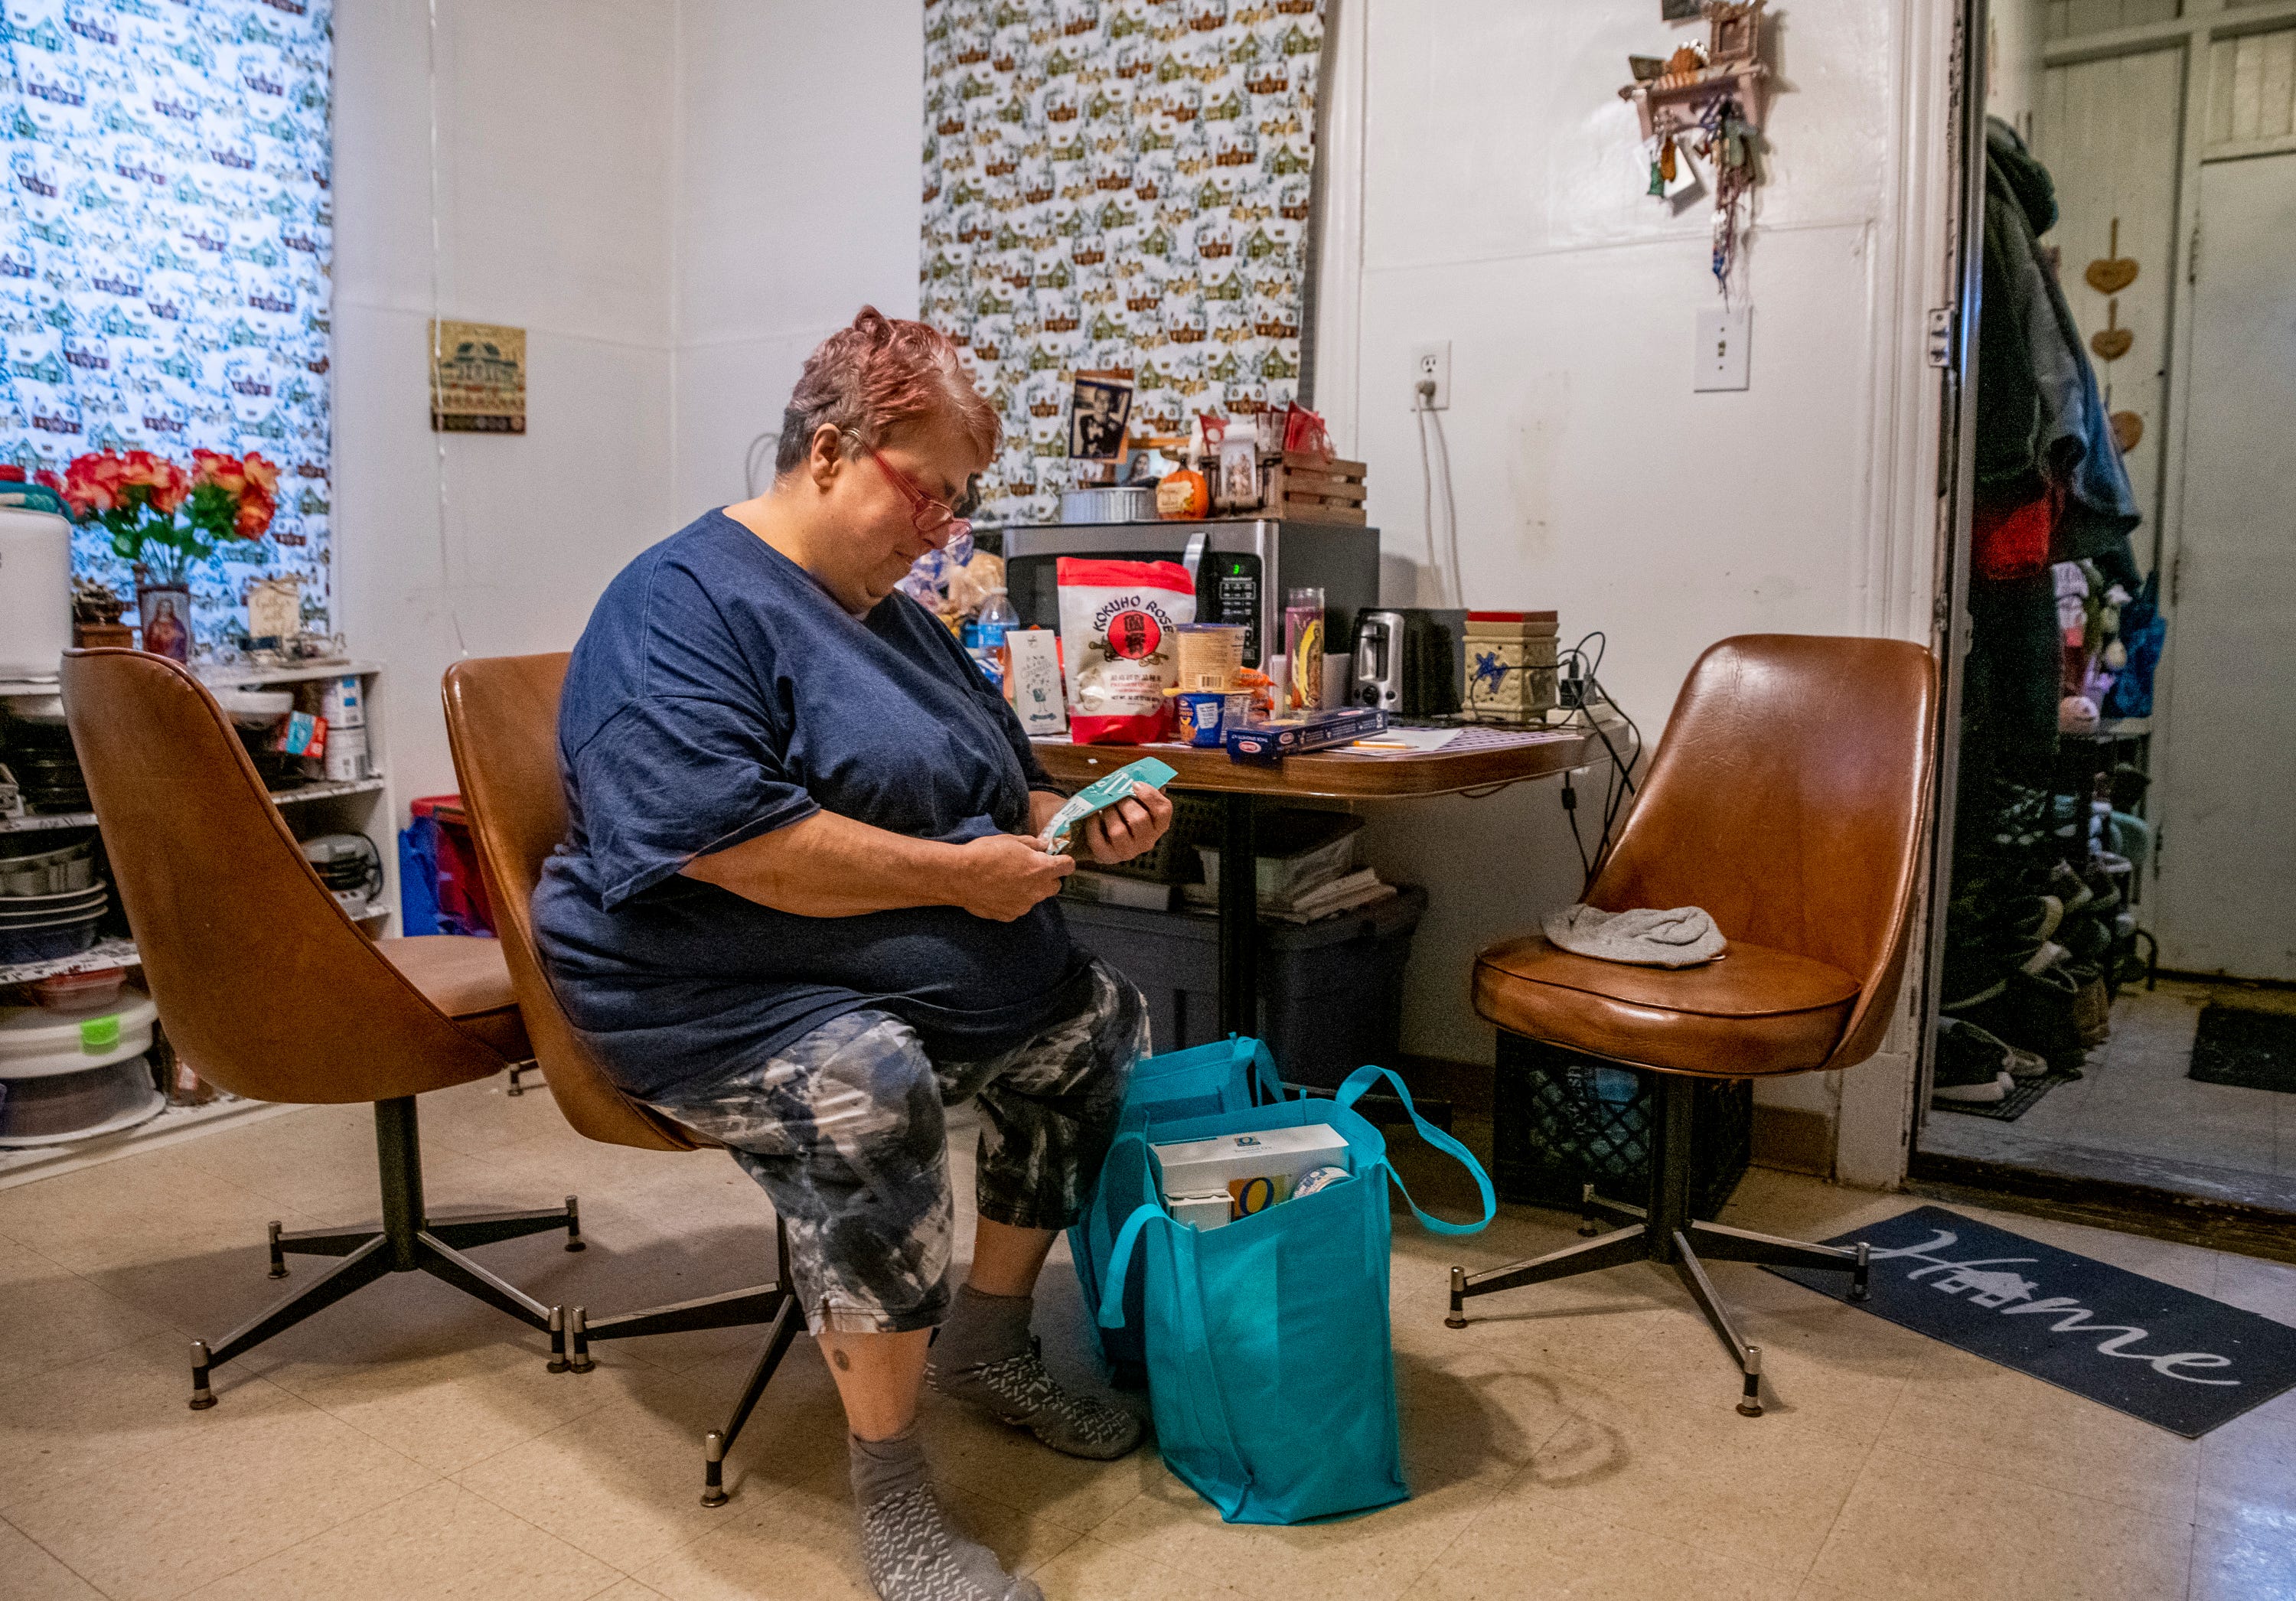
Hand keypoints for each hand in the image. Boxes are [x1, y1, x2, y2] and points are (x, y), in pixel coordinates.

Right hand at [950, 831, 1074, 920]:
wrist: (959, 876)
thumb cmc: (985, 853)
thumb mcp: (1010, 840)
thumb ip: (1032, 844)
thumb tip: (1044, 846)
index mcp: (1041, 868)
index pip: (1067, 866)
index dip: (1064, 862)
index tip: (1057, 859)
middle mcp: (1037, 890)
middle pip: (1055, 886)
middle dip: (1047, 878)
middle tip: (1030, 869)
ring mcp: (1024, 906)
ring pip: (1035, 898)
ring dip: (1029, 890)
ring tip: (1008, 880)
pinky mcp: (1009, 916)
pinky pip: (1018, 907)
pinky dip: (1013, 900)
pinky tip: (998, 891)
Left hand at [1079, 782, 1173, 865]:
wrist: (1104, 836)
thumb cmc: (1123, 815)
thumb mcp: (1138, 802)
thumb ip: (1145, 791)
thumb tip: (1148, 776)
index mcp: (1158, 826)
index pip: (1163, 810)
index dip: (1150, 795)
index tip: (1135, 784)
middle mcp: (1147, 842)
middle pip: (1139, 819)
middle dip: (1124, 803)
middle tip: (1115, 796)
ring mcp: (1127, 851)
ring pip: (1118, 831)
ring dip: (1109, 813)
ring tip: (1104, 805)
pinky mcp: (1107, 856)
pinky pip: (1098, 840)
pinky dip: (1093, 825)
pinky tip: (1092, 815)